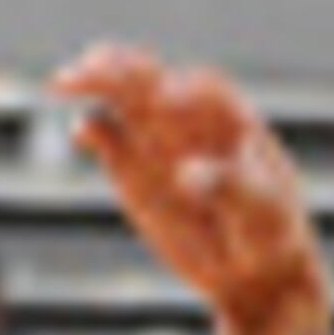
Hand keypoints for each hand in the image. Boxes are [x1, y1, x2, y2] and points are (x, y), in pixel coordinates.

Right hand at [52, 44, 331, 334]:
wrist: (250, 267)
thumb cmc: (268, 232)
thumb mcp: (263, 214)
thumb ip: (231, 188)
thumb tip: (187, 174)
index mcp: (228, 116)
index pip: (202, 90)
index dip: (183, 92)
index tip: (168, 100)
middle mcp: (187, 116)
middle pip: (151, 77)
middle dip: (123, 69)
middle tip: (92, 66)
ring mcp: (154, 135)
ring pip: (120, 95)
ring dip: (95, 81)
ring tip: (65, 82)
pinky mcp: (128, 163)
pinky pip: (104, 133)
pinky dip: (91, 128)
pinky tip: (81, 133)